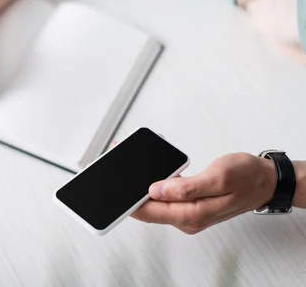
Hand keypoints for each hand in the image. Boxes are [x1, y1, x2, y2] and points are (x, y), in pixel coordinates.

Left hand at [132, 153, 276, 233]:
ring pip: (156, 201)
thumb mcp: (219, 177)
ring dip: (143, 186)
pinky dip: (156, 184)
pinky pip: (166, 196)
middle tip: (119, 166)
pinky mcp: (190, 204)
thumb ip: (187, 188)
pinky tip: (151, 171)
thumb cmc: (247, 177)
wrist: (266, 181)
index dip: (130, 200)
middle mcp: (188, 218)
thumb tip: (157, 191)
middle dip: (133, 190)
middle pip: (150, 208)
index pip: (150, 212)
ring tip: (130, 164)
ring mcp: (188, 212)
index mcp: (192, 215)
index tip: (118, 186)